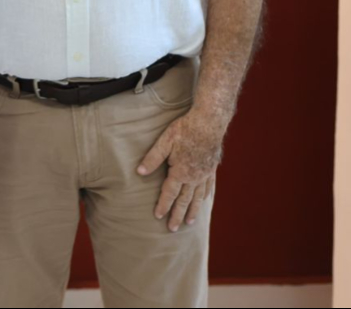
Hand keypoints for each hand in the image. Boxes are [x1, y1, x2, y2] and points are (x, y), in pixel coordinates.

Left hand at [137, 113, 223, 230]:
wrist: (209, 122)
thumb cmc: (184, 130)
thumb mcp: (164, 142)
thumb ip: (152, 158)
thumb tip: (139, 172)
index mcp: (180, 172)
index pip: (169, 194)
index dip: (163, 205)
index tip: (158, 217)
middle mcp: (194, 178)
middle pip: (184, 201)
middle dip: (178, 215)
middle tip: (173, 228)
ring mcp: (204, 174)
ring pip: (198, 198)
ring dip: (193, 211)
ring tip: (189, 223)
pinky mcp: (211, 169)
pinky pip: (209, 187)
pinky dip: (205, 197)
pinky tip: (204, 202)